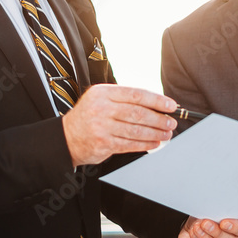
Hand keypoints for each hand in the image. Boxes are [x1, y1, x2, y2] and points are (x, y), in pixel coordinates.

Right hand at [62, 85, 177, 166]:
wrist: (67, 137)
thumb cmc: (88, 117)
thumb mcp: (101, 99)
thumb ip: (124, 99)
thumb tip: (155, 104)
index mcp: (103, 93)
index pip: (136, 94)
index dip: (156, 100)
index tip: (170, 105)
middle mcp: (101, 108)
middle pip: (138, 113)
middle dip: (159, 119)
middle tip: (170, 122)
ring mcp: (102, 126)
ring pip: (136, 130)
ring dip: (155, 133)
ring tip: (166, 133)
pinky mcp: (103, 143)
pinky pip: (129, 144)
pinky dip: (145, 144)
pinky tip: (154, 143)